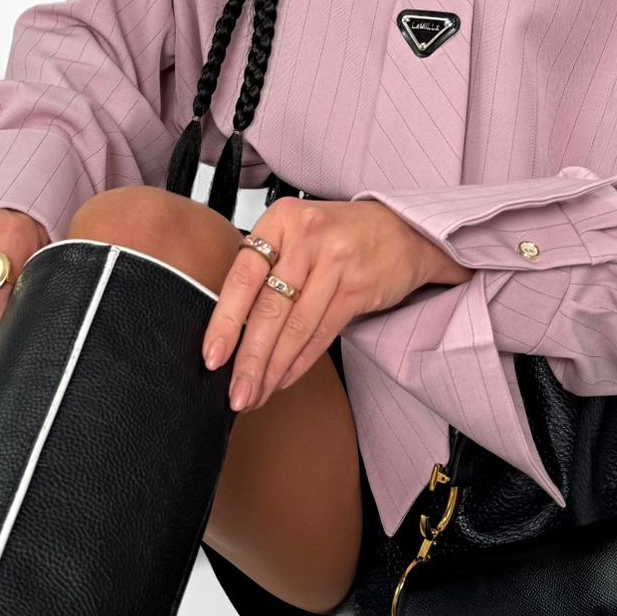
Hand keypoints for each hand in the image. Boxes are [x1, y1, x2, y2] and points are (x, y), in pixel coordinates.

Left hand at [201, 197, 467, 413]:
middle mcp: (306, 239)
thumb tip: (229, 324)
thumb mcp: (296, 233)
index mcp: (280, 220)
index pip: (242, 277)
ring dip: (273, 369)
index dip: (224, 321)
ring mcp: (335, 263)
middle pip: (269, 310)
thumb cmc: (341, 234)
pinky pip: (321, 334)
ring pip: (295, 328)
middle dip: (249, 359)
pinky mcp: (358, 288)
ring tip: (256, 394)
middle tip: (236, 392)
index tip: (212, 356)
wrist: (403, 229)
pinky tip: (283, 379)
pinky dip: (299, 362)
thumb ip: (266, 266)